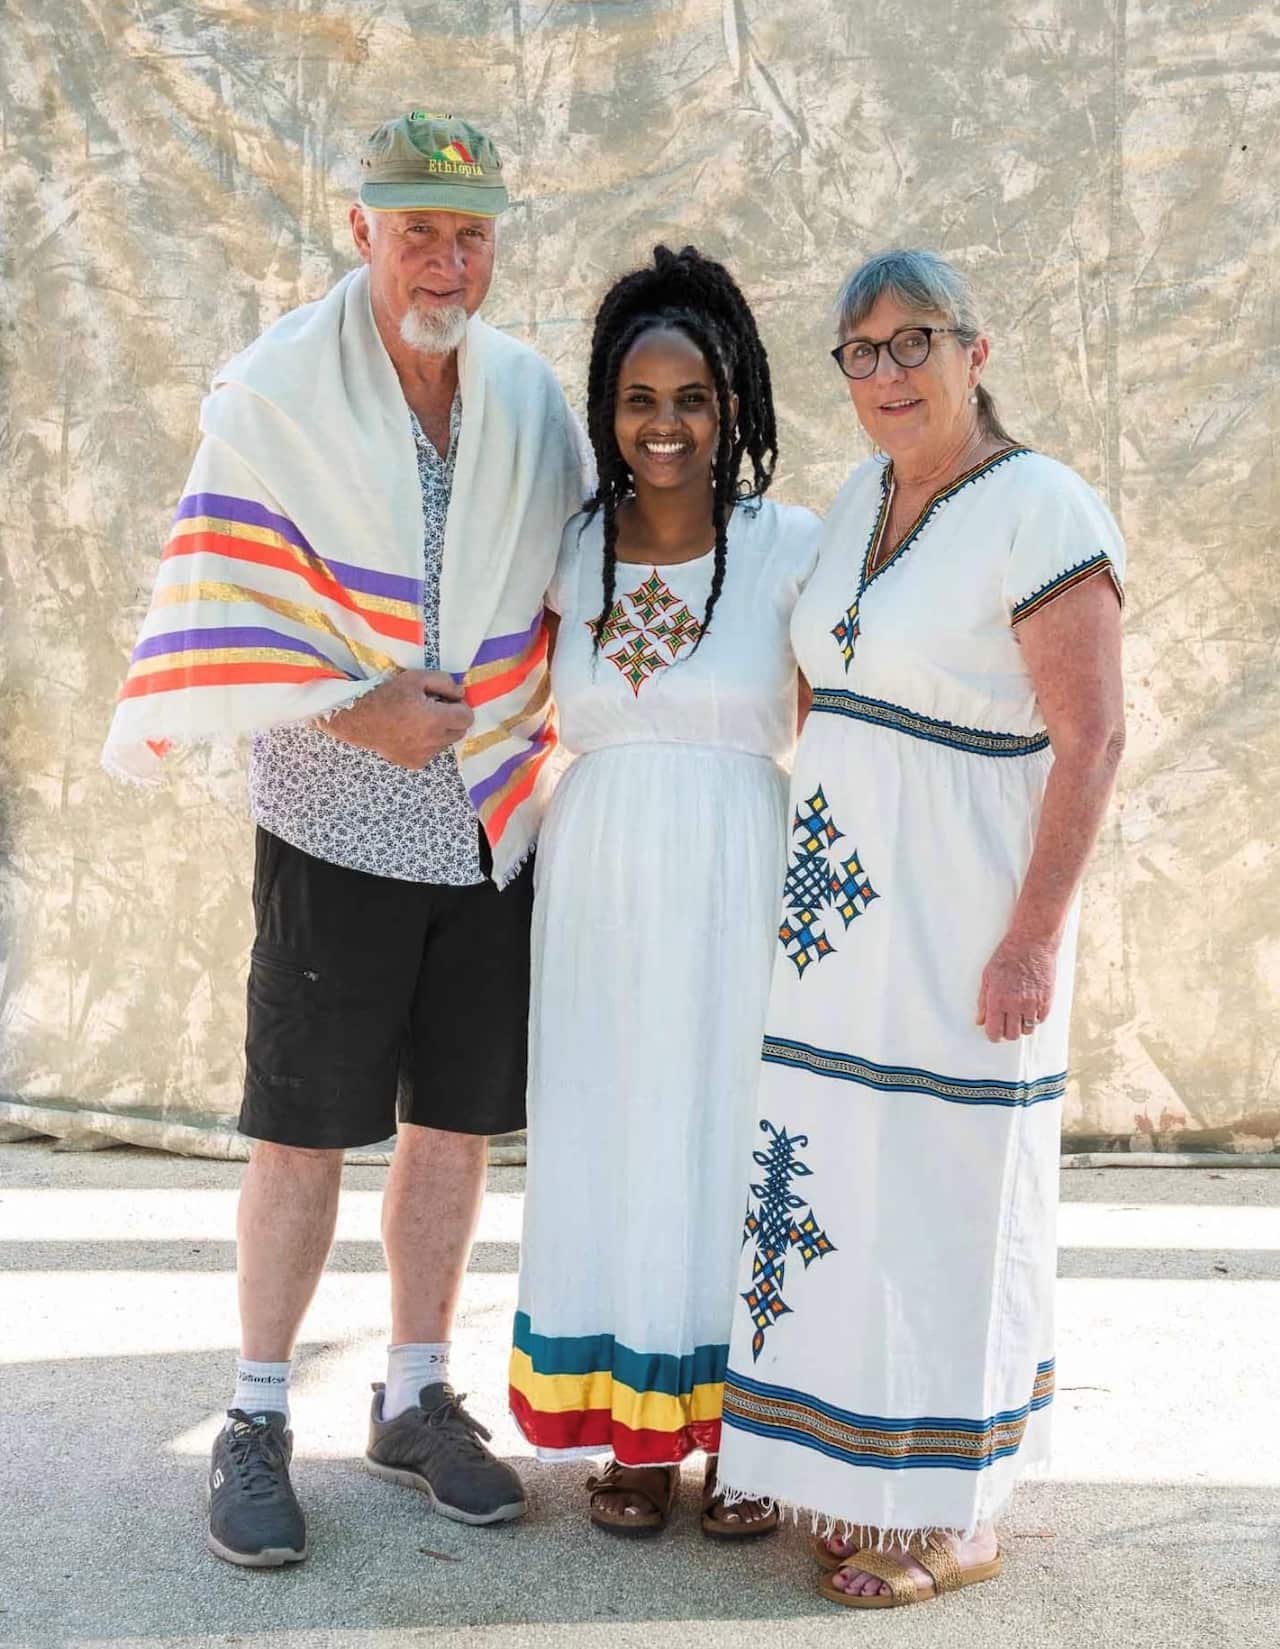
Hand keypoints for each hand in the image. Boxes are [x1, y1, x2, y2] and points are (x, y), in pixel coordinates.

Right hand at [324, 669, 472, 768]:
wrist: (359, 721)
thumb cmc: (387, 696)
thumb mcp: (415, 678)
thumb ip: (444, 682)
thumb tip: (460, 693)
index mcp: (436, 719)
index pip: (467, 717)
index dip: (459, 706)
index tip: (445, 701)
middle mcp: (433, 741)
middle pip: (460, 731)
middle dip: (452, 719)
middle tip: (433, 709)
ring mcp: (425, 755)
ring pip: (446, 742)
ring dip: (439, 731)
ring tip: (418, 721)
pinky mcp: (416, 763)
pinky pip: (432, 752)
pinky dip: (427, 743)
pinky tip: (410, 733)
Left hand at [976, 932, 1058, 1042]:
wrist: (1032, 944)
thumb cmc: (1007, 957)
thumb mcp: (988, 977)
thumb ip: (983, 1002)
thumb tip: (980, 1021)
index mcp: (998, 999)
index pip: (994, 1031)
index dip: (993, 1036)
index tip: (994, 1034)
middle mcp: (1015, 1004)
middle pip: (1012, 1035)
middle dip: (1007, 1032)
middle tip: (1006, 1024)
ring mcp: (1032, 1003)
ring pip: (1027, 1030)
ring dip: (1021, 1025)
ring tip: (1018, 1013)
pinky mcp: (1046, 1000)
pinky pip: (1039, 1020)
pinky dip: (1034, 1017)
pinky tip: (1029, 1007)